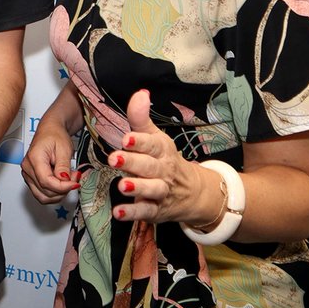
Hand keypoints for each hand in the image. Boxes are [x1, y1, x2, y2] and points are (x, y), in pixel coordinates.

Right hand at [21, 117, 79, 204]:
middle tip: (74, 178)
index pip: (46, 182)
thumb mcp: (64, 148)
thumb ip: (63, 166)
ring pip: (43, 196)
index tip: (75, 183)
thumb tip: (64, 181)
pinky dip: (54, 193)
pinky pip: (41, 193)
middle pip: (45, 191)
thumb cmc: (55, 135)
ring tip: (67, 181)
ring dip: (58, 194)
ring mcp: (27, 174)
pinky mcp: (31, 178)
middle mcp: (27, 167)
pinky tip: (61, 183)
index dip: (63, 187)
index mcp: (34, 158)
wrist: (50, 130)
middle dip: (63, 189)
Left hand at [109, 89, 211, 224]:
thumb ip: (141, 119)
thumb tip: (139, 93)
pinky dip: (132, 213)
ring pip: (151, 190)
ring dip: (137, 188)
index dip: (140, 141)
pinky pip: (145, 212)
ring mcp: (160, 191)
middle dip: (132, 163)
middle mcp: (163, 171)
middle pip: (149, 167)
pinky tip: (118, 213)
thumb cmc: (165, 159)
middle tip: (114, 159)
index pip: (152, 144)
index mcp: (162, 150)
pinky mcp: (156, 210)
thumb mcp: (156, 138)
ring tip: (122, 186)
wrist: (194, 192)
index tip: (126, 138)